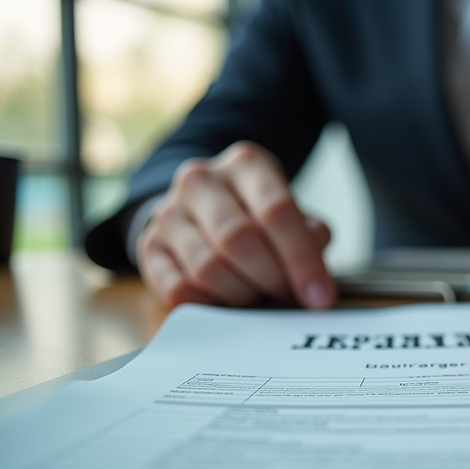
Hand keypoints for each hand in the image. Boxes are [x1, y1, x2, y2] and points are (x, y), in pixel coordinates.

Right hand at [136, 141, 336, 308]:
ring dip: (242, 295)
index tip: (320, 296)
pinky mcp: (148, 246)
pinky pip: (176, 289)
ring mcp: (168, 211)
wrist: (205, 206)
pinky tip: (227, 302)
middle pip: (238, 239)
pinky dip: (208, 305)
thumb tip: (314, 277)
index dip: (302, 259)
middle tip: (287, 296)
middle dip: (271, 279)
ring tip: (260, 297)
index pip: (276, 210)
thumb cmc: (260, 214)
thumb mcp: (293, 212)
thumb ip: (310, 236)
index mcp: (246, 163)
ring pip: (207, 268)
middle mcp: (200, 180)